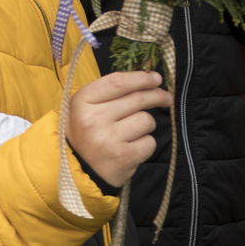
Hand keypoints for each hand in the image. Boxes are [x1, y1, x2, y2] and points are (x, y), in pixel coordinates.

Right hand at [67, 71, 171, 188]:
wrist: (79, 167)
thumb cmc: (90, 129)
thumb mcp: (89, 104)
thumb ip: (114, 89)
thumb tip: (152, 78)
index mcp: (82, 101)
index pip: (118, 82)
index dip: (141, 78)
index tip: (156, 78)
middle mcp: (93, 120)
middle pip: (137, 99)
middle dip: (156, 95)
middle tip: (165, 97)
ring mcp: (108, 140)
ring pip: (146, 120)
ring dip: (146, 124)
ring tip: (133, 131)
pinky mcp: (122, 158)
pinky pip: (149, 142)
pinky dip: (146, 144)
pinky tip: (133, 147)